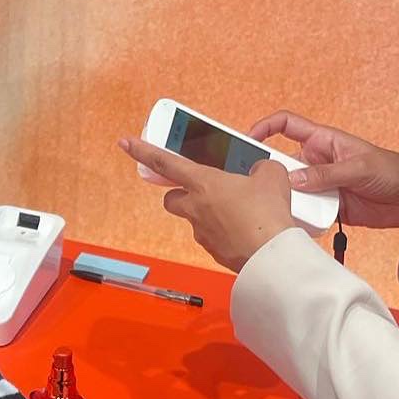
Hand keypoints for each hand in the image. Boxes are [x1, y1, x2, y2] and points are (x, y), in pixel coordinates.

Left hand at [119, 136, 299, 272]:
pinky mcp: (214, 250)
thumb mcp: (271, 175)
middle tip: (200, 188)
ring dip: (205, 212)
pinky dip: (223, 230)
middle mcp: (196, 208)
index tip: (126, 143)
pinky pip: (212, 236)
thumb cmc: (267, 215)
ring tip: (234, 210)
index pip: (164, 162)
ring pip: (193, 218)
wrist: (272, 255)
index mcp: (204, 183)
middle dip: (180, 192)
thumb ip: (259, 167)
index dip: (142, 151)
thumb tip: (259, 171)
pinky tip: (244, 228)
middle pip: (171, 198)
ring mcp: (202, 232)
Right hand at [249, 111, 398, 235]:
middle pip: (282, 162)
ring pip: (291, 189)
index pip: (287, 125)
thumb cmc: (393, 171)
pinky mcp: (327, 206)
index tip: (247, 139)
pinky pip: (306, 210)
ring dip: (284, 198)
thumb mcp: (360, 168)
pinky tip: (295, 222)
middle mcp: (317, 161)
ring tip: (275, 208)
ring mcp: (321, 185)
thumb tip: (294, 180)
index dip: (265, 127)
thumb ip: (327, 174)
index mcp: (324, 141)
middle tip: (256, 185)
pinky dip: (299, 216)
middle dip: (268, 172)